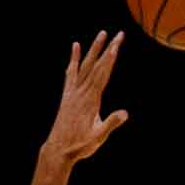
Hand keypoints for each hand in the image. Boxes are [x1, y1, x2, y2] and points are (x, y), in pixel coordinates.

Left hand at [44, 31, 128, 162]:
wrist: (58, 150)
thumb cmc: (79, 145)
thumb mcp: (98, 137)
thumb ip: (111, 124)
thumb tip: (125, 113)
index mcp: (91, 100)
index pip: (103, 74)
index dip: (110, 58)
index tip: (117, 44)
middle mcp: (81, 92)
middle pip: (96, 66)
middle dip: (108, 49)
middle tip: (117, 34)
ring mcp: (73, 92)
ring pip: (85, 66)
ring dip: (93, 49)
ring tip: (101, 34)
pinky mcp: (67, 95)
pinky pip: (71, 73)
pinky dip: (74, 60)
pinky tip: (75, 47)